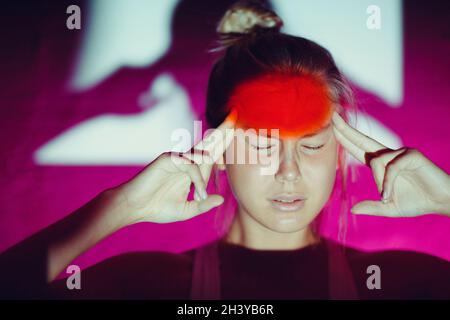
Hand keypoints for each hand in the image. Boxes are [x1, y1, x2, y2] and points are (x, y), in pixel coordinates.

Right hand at [112, 116, 234, 224]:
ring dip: (214, 156)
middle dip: (223, 133)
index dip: (223, 146)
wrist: (135, 208)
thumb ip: (203, 204)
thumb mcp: (186, 210)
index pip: (211, 155)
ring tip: (227, 148)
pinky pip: (190, 166)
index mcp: (191, 171)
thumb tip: (221, 199)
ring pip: (202, 152)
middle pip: (208, 144)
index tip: (236, 133)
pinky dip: (197, 179)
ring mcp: (177, 158)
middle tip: (235, 116)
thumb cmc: (157, 208)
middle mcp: (186, 161)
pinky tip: (197, 192)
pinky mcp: (168, 159)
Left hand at [332, 111, 449, 216]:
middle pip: (363, 140)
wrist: (442, 202)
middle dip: (347, 129)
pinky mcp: (412, 155)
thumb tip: (352, 209)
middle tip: (334, 117)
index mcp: (381, 164)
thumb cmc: (417, 202)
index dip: (345, 139)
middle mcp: (389, 155)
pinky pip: (391, 167)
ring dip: (379, 182)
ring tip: (386, 196)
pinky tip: (388, 194)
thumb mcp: (389, 207)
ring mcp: (401, 153)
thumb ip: (372, 207)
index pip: (358, 149)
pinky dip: (388, 183)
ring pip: (376, 161)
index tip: (333, 127)